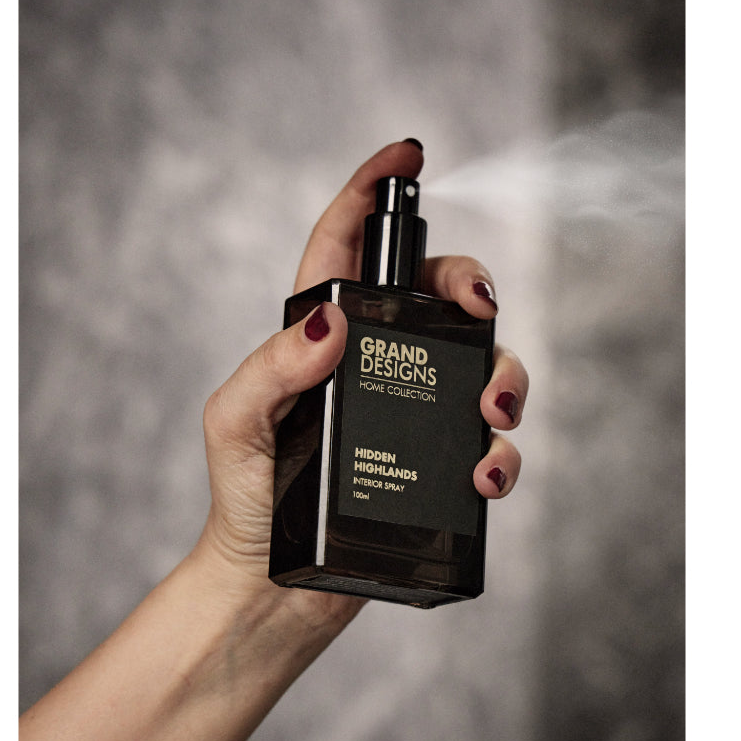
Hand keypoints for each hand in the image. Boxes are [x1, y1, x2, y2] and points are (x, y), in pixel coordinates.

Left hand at [194, 140, 527, 628]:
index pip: (345, 247)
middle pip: (435, 295)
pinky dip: (501, 450)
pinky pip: (487, 439)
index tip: (408, 154)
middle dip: (471, 285)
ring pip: (479, 362)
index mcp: (315, 341)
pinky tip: (486, 471)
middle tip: (479, 311)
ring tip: (493, 411)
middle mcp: (369, 366)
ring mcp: (406, 412)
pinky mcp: (432, 462)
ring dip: (505, 373)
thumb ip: (271, 368)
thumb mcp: (235, 425)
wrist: (274, 587)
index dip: (373, 190)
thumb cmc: (244, 501)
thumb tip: (334, 323)